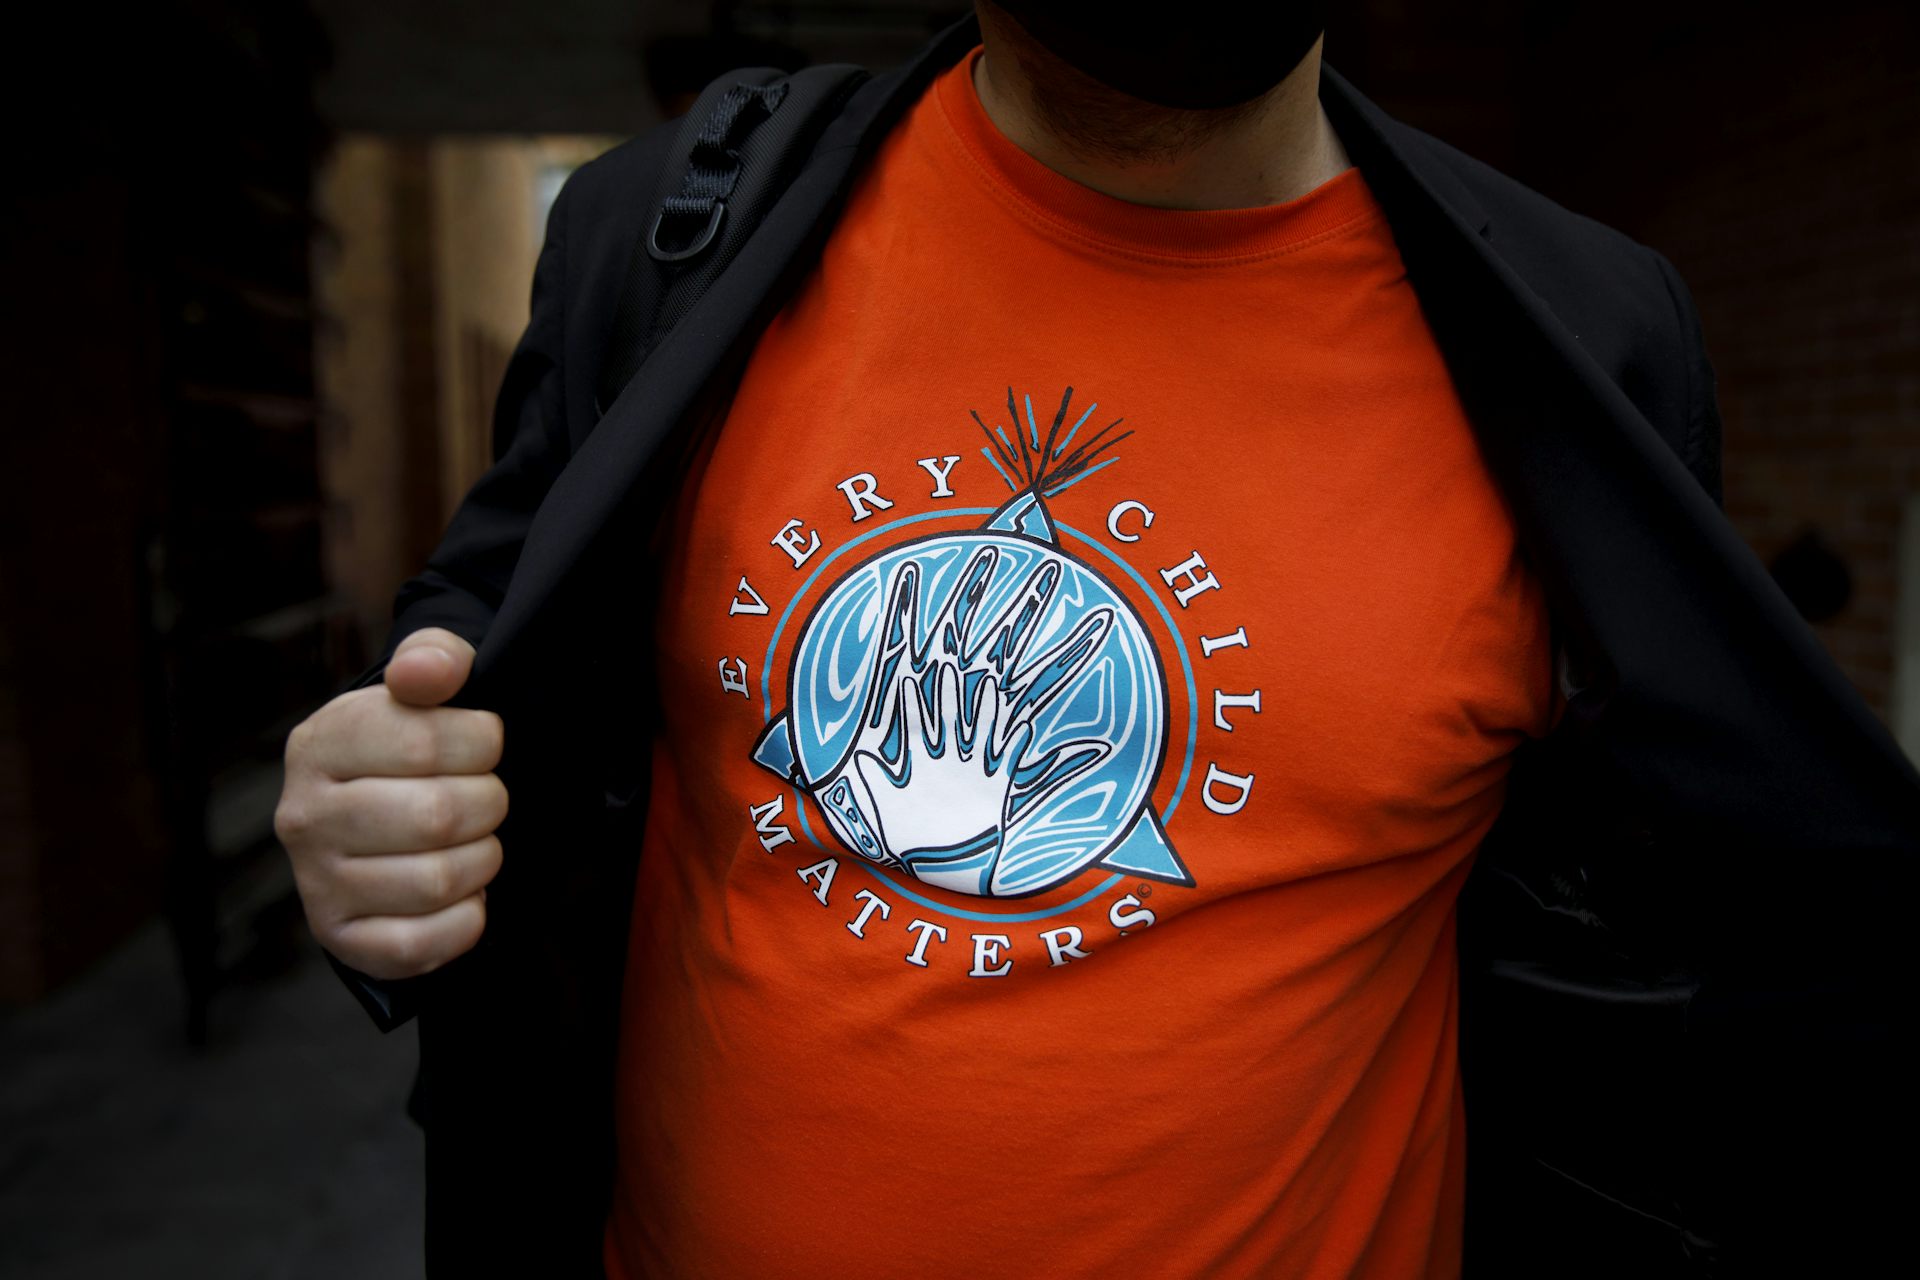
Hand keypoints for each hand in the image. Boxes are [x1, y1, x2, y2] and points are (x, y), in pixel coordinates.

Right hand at [275, 628, 506, 980]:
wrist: (379, 817)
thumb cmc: (411, 746)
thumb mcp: (423, 687)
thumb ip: (435, 658)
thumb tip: (428, 671)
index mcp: (320, 744)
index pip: (423, 740)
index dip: (480, 742)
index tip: (485, 744)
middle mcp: (304, 816)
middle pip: (437, 817)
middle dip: (488, 804)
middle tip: (487, 798)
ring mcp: (317, 883)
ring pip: (437, 881)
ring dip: (483, 860)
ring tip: (476, 842)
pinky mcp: (342, 939)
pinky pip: (419, 944)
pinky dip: (464, 921)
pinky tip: (464, 894)